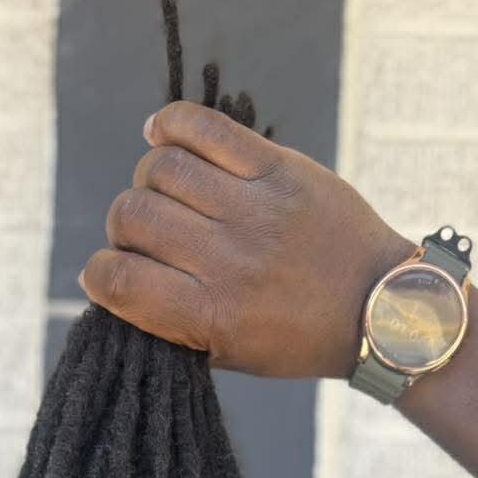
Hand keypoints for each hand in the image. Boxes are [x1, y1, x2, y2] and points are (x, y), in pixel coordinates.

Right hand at [79, 101, 410, 381]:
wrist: (379, 307)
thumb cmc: (298, 338)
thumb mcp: (231, 354)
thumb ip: (172, 325)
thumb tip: (112, 283)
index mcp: (212, 315)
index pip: (119, 279)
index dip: (98, 274)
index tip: (108, 273)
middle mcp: (229, 260)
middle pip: (133, 216)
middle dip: (124, 226)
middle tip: (146, 235)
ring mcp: (254, 209)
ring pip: (161, 168)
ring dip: (148, 180)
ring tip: (165, 194)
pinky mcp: (278, 168)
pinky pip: (205, 127)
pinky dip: (169, 124)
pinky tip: (160, 135)